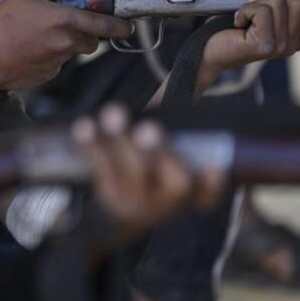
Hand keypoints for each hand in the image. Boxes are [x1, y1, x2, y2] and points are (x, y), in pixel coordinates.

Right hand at [0, 0, 133, 89]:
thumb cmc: (2, 24)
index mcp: (66, 21)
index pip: (105, 25)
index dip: (121, 26)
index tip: (129, 27)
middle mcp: (67, 43)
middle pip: (92, 41)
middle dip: (87, 34)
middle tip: (67, 24)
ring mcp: (59, 62)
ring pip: (73, 52)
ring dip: (66, 44)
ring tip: (40, 36)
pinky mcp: (49, 76)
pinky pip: (58, 64)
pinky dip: (50, 56)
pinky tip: (30, 50)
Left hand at [73, 104, 226, 241]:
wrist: (124, 216)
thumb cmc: (158, 178)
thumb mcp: (178, 167)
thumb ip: (187, 140)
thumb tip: (192, 84)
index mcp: (191, 194)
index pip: (207, 195)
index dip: (212, 185)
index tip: (215, 168)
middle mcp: (166, 204)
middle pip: (169, 183)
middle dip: (159, 153)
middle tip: (149, 129)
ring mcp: (136, 201)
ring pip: (130, 174)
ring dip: (120, 141)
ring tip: (113, 113)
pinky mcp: (108, 195)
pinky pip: (99, 169)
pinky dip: (91, 146)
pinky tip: (84, 126)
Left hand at [201, 0, 299, 80]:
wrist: (209, 50)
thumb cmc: (233, 29)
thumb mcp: (263, 17)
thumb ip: (281, 7)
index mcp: (294, 41)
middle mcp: (290, 47)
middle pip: (299, 3)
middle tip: (256, 7)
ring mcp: (279, 47)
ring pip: (279, 3)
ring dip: (257, 2)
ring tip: (245, 16)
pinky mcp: (263, 44)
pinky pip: (261, 10)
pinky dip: (245, 9)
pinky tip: (238, 21)